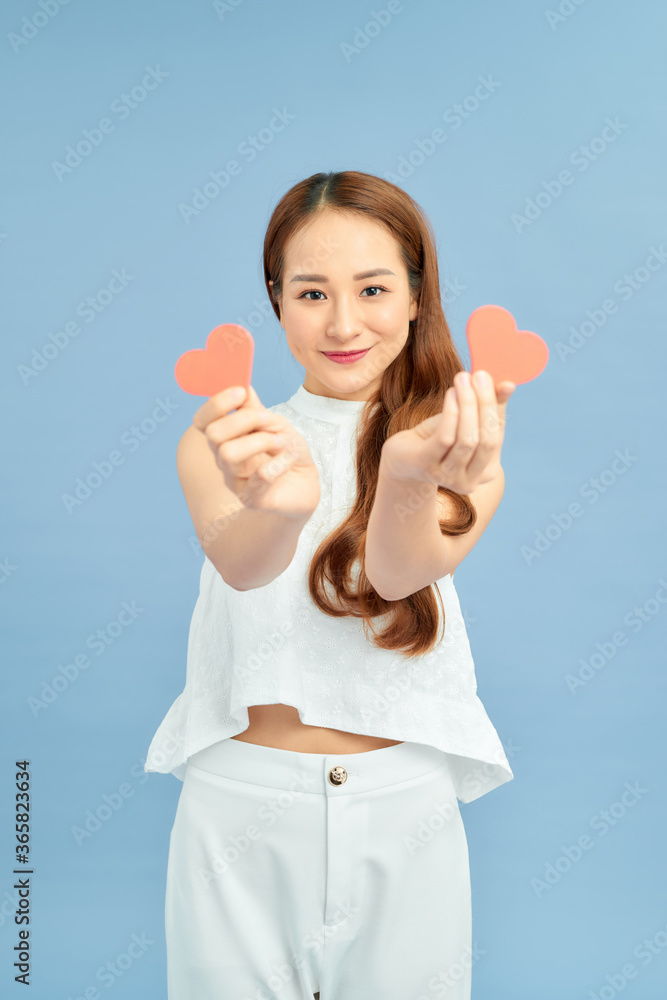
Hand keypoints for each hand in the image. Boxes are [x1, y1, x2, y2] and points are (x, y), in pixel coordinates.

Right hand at [193, 384, 320, 519]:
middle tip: (269, 420)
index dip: (216, 404)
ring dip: (260, 441)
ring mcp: (235, 481)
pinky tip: (289, 460)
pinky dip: (279, 463)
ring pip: (229, 454)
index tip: (241, 392)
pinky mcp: (252, 499)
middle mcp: (224, 459)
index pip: (203, 420)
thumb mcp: (275, 424)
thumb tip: (243, 385)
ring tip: (280, 442)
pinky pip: (260, 477)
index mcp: (226, 438)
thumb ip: (256, 408)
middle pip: (213, 434)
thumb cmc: (287, 453)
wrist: (306, 484)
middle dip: (244, 419)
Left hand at [379, 370, 514, 492]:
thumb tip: (509, 385)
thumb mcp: (465, 421)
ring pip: (467, 440)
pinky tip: (450, 392)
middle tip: (480, 375)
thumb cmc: (438, 438)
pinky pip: (445, 438)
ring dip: (467, 404)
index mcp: (486, 471)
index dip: (495, 407)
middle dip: (485, 405)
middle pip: (487, 441)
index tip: (490, 378)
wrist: (402, 459)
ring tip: (462, 378)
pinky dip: (451, 412)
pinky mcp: (426, 467)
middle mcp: (470, 481)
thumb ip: (487, 406)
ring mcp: (448, 477)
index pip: (496, 436)